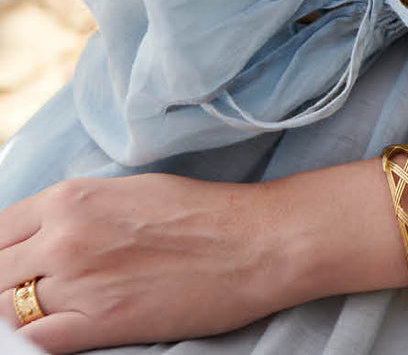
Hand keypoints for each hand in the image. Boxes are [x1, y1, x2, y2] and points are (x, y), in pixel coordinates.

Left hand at [0, 174, 289, 352]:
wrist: (258, 241)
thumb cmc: (204, 212)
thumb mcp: (130, 191)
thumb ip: (77, 212)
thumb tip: (39, 237)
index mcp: (73, 197)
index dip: (1, 252)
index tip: (14, 265)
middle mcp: (65, 236)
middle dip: (4, 282)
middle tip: (33, 290)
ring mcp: (78, 282)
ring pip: (3, 311)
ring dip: (15, 313)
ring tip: (48, 311)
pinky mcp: (99, 323)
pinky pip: (32, 344)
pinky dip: (28, 342)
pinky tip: (50, 334)